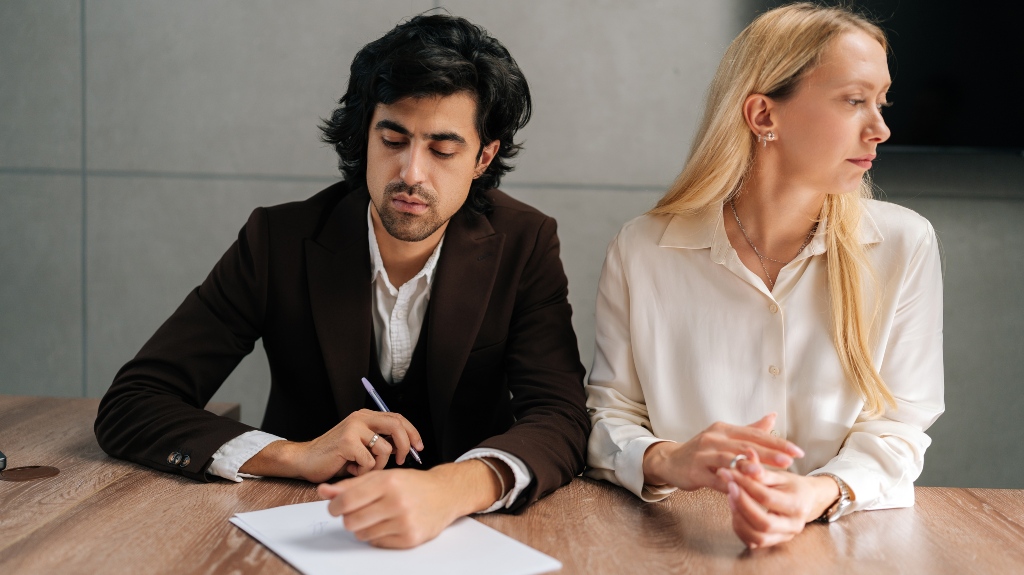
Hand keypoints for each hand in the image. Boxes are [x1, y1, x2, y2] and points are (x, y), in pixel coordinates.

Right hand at [240, 409, 422, 482]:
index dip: (412, 433)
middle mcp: (361, 418)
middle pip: (396, 426)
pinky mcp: (347, 442)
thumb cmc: (335, 457)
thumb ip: (381, 441)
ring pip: (384, 449)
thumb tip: (407, 447)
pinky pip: (369, 462)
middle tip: (401, 460)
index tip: (419, 447)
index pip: (398, 418)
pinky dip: (363, 471)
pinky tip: (351, 469)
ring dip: (378, 465)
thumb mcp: (362, 444)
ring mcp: (354, 429)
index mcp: (366, 416)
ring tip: (363, 468)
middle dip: (405, 445)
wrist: (305, 460)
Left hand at [317, 460, 501, 547]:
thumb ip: (351, 485)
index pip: (346, 501)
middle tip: (356, 512)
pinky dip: (377, 536)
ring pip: (362, 534)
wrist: (445, 494)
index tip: (334, 507)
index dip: (334, 506)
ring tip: (375, 517)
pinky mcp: (410, 538)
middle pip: (351, 521)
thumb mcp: (382, 476)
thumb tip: (323, 491)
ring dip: (363, 527)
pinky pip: (378, 543)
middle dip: (348, 518)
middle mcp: (396, 501)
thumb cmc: (411, 484)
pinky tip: (388, 524)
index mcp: (387, 482)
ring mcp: (404, 521)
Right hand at [642, 413, 803, 491]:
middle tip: (789, 461)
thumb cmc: (703, 451)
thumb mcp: (725, 437)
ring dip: (747, 466)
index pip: (755, 434)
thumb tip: (773, 417)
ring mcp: (703, 454)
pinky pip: (714, 478)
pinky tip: (741, 488)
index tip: (797, 451)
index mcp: (724, 429)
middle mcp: (714, 438)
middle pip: (745, 445)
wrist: (671, 461)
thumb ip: (750, 429)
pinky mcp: (695, 471)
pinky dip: (729, 482)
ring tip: (765, 472)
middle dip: (768, 453)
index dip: (777, 442)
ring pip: (728, 459)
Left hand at [717, 455, 839, 548]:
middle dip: (741, 504)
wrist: (806, 500)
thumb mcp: (780, 475)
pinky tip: (735, 509)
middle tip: (729, 486)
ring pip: (757, 536)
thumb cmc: (792, 485)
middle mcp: (793, 525)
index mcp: (797, 504)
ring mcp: (784, 537)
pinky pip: (752, 541)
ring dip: (738, 517)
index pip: (766, 497)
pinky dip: (740, 527)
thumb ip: (762, 471)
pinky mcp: (773, 542)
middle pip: (763, 523)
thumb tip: (746, 455)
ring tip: (730, 496)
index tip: (730, 472)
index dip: (745, 485)